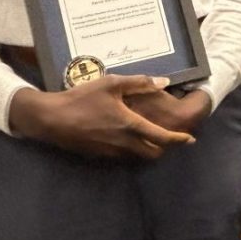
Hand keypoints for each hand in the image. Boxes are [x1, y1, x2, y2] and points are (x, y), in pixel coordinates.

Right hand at [8, 75, 195, 159]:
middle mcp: (123, 143)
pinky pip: (123, 156)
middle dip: (165, 148)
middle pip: (153, 153)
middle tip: (171, 137)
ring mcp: (111, 152)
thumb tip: (163, 82)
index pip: (162, 138)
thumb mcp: (111, 83)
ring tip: (152, 136)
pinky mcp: (99, 155)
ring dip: (148, 149)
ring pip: (138, 157)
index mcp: (130, 125)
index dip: (179, 140)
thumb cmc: (82, 98)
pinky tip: (129, 137)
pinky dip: (132, 150)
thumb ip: (139, 82)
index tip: (189, 139)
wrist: (50, 119)